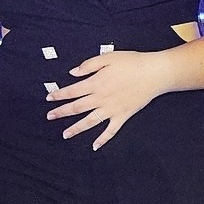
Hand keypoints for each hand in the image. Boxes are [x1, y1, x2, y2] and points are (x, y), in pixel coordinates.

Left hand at [47, 49, 165, 148]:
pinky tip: (95, 146)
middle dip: (61, 112)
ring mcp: (112, 109)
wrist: (154, 73)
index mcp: (96, 83)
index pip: (72, 91)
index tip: (49, 98)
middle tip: (50, 117)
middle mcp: (101, 98)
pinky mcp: (123, 115)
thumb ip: (89, 65)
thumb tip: (73, 73)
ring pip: (89, 121)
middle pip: (77, 107)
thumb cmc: (133, 62)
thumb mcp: (108, 57)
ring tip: (65, 135)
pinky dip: (102, 139)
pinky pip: (111, 130)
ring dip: (76, 129)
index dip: (59, 95)